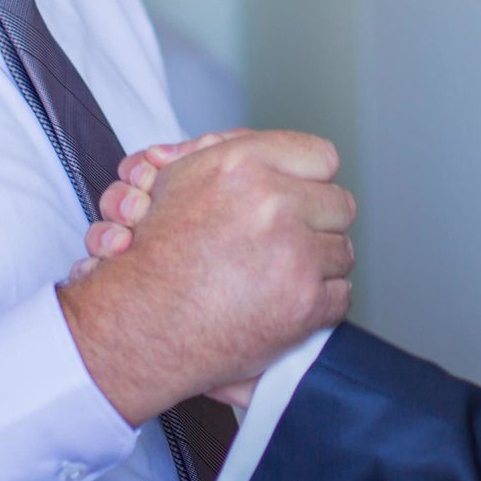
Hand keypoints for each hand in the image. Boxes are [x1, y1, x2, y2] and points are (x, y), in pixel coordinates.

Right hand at [57, 131, 353, 425]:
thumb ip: (229, 155)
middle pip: (339, 204)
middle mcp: (272, 203)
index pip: (320, 157)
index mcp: (242, 166)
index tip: (304, 196)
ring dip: (318, 264)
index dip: (311, 179)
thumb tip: (271, 151)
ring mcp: (294, 254)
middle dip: (319, 223)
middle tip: (294, 239)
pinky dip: (318, 303)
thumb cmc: (153, 260)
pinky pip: (341, 295)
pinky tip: (286, 303)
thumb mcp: (179, 181)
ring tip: (283, 274)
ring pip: (342, 251)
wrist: (138, 328)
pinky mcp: (305, 303)